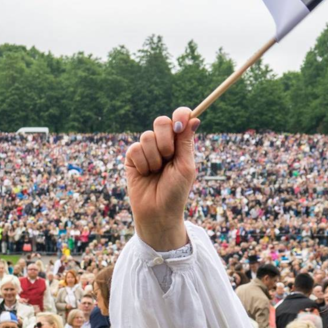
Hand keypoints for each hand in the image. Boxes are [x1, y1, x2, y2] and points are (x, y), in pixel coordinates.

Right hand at [125, 108, 199, 250]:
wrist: (158, 212)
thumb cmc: (176, 192)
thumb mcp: (185, 166)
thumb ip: (186, 142)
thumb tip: (194, 118)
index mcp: (179, 144)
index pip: (180, 118)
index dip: (180, 115)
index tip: (180, 125)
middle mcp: (163, 144)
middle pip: (161, 121)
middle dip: (165, 139)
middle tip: (169, 157)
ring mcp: (147, 150)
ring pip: (147, 136)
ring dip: (154, 157)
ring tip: (156, 172)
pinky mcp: (132, 158)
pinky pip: (135, 148)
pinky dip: (143, 163)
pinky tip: (145, 174)